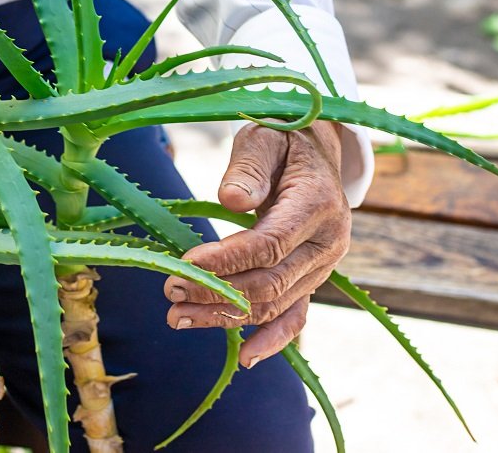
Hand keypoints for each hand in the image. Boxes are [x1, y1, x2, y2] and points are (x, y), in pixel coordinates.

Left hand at [164, 121, 350, 367]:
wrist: (315, 150)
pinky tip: (244, 358)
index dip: (226, 260)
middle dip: (216, 291)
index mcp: (318, 202)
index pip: (270, 244)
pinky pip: (296, 315)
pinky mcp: (313, 278)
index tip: (184, 265)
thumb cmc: (282, 139)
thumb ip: (249, 167)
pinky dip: (272, 340)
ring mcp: (323, 265)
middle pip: (270, 281)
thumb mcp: (264, 138)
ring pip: (274, 303)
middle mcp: (328, 241)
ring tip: (178, 317)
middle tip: (169, 290)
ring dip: (226, 316)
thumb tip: (231, 200)